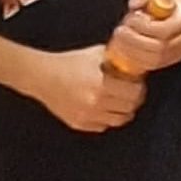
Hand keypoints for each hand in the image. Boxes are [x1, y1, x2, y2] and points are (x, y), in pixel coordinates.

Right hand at [31, 45, 146, 132]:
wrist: (41, 76)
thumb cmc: (68, 62)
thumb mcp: (95, 54)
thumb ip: (116, 58)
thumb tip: (135, 60)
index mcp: (101, 85)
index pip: (134, 93)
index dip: (139, 88)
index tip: (137, 83)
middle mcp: (95, 104)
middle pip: (129, 109)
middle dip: (134, 100)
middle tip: (132, 93)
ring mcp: (86, 116)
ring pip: (118, 121)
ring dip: (123, 111)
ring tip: (121, 102)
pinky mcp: (78, 124)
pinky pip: (102, 126)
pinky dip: (107, 118)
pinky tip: (105, 108)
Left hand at [108, 0, 180, 72]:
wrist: (177, 9)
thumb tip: (135, 5)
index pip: (164, 31)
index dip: (143, 28)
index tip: (130, 19)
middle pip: (159, 49)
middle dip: (134, 42)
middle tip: (120, 31)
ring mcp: (180, 51)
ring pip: (154, 61)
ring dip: (132, 52)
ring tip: (121, 40)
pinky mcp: (171, 60)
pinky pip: (152, 66)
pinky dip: (135, 60)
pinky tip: (126, 50)